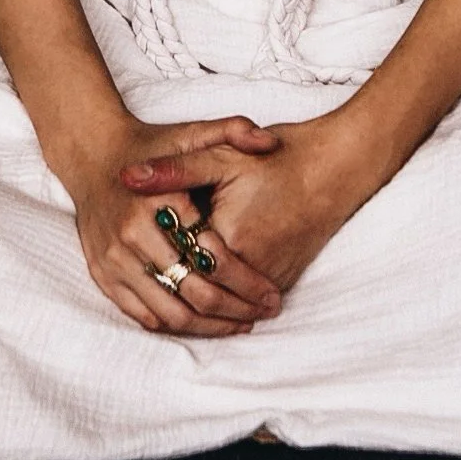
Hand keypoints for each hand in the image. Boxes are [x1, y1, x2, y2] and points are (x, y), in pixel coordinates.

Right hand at [67, 115, 284, 335]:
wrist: (93, 156)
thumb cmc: (151, 145)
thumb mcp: (191, 132)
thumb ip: (233, 131)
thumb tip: (271, 144)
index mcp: (159, 201)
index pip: (211, 254)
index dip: (247, 280)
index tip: (272, 293)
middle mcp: (132, 233)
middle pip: (193, 289)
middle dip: (235, 308)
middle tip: (264, 312)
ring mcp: (114, 257)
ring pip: (169, 311)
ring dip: (209, 325)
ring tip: (240, 323)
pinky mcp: (102, 273)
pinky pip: (142, 313)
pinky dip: (175, 324)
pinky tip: (202, 322)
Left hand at [122, 112, 364, 293]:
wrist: (334, 169)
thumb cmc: (276, 158)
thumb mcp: (218, 154)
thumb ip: (173, 169)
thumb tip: (125, 178)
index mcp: (226, 235)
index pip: (175, 258)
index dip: (153, 253)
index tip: (137, 240)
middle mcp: (249, 265)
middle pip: (194, 290)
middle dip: (169, 286)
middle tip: (146, 277)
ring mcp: (270, 277)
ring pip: (219, 305)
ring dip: (193, 305)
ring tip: (166, 289)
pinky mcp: (284, 280)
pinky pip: (244, 302)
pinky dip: (223, 303)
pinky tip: (202, 293)